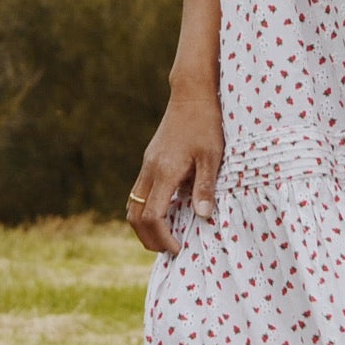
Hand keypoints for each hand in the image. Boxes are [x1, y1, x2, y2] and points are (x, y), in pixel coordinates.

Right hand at [126, 86, 223, 254]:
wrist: (192, 95)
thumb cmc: (205, 123)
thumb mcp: (212, 155)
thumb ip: (205, 187)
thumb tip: (203, 217)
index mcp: (164, 172)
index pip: (152, 216)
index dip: (162, 238)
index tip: (179, 248)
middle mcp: (150, 171)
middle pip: (135, 216)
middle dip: (149, 238)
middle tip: (170, 249)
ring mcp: (147, 165)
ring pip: (132, 205)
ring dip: (144, 225)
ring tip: (166, 236)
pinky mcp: (150, 161)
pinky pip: (138, 193)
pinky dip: (146, 209)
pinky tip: (167, 213)